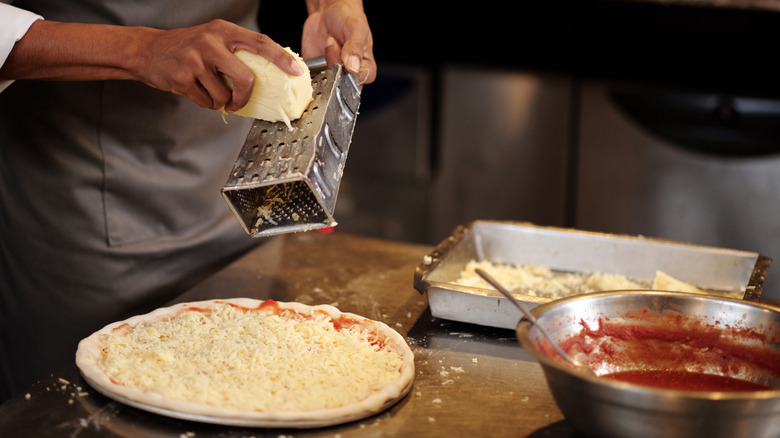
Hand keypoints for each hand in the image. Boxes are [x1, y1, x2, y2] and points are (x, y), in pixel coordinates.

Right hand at [133, 19, 303, 111]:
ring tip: (209, 90)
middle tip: (239, 101)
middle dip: (245, 96)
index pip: (260, 42)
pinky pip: (206, 101)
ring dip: (220, 101)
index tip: (296, 71)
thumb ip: (236, 50)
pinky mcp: (182, 77)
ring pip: (224, 95)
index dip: (280, 58)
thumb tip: (268, 72)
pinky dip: (205, 102)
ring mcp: (195, 60)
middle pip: (245, 78)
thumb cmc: (187, 47)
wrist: (148, 50)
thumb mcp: (213, 38)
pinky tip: (196, 90)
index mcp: (223, 30)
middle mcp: (210, 42)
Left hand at [302, 0, 375, 84]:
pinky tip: (315, 52)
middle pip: (339, 84)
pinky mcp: (316, 72)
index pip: (359, 83)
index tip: (344, 58)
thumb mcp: (356, 28)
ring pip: (324, 83)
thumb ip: (355, 47)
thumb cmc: (348, 19)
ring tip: (328, 43)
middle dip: (333, 63)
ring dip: (322, 64)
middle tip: (334, 42)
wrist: (328, 13)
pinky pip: (310, 79)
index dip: (348, 74)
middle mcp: (348, 75)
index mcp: (365, 68)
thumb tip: (353, 68)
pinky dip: (308, 69)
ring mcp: (331, 74)